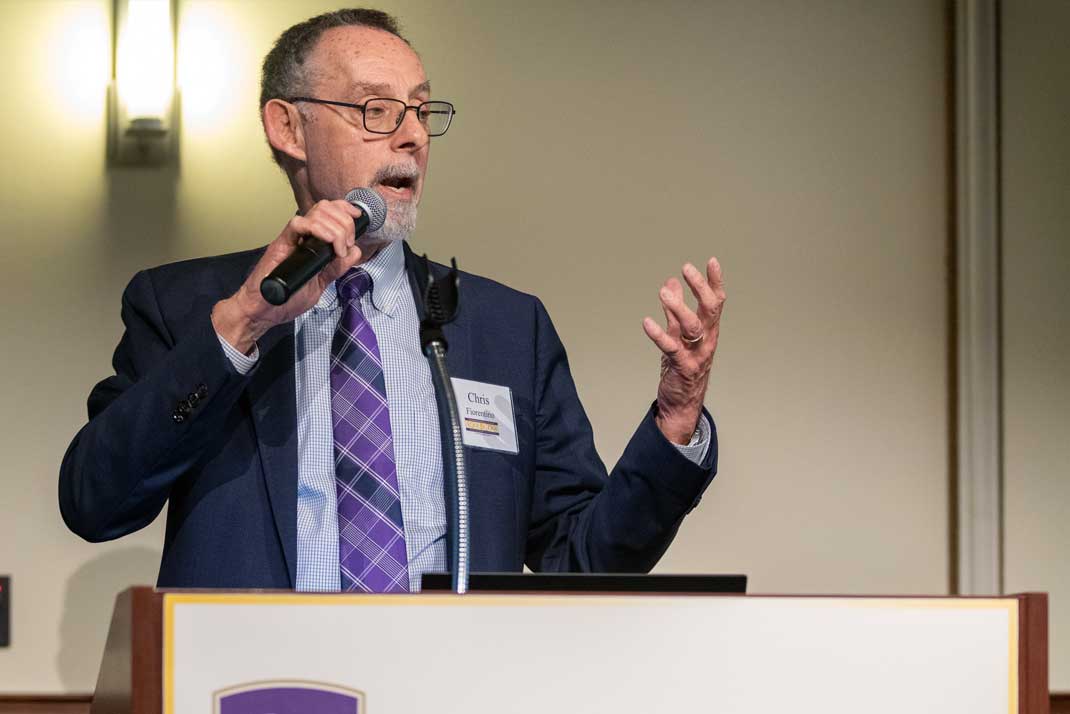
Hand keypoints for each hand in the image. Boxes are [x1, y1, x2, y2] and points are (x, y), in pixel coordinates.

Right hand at [211, 200, 366, 352]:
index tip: (357, 217)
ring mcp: (292, 238)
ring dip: (335, 227)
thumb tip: (354, 253)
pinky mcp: (281, 244)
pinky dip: (317, 229)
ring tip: (339, 248)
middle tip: (348, 243)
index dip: (344, 209)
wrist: (264, 310)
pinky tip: (327, 244)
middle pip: (325, 209)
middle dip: (345, 222)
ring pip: (315, 213)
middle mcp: (302, 236)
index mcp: (312, 241)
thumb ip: (336, 268)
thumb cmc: (288, 297)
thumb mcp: (321, 283)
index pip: (329, 212)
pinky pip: (297, 224)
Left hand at [642, 257, 725, 443]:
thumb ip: (674, 310)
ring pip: (693, 327)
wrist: (681, 403)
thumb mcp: (679, 334)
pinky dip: (658, 335)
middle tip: (686, 268)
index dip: (715, 282)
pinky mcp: (682, 367)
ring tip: (664, 293)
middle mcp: (707, 339)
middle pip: (710, 310)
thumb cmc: (682, 366)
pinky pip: (671, 348)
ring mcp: (696, 354)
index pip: (716, 301)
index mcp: (708, 330)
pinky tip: (646, 323)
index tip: (712, 261)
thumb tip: (670, 282)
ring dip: (679, 308)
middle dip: (700, 288)